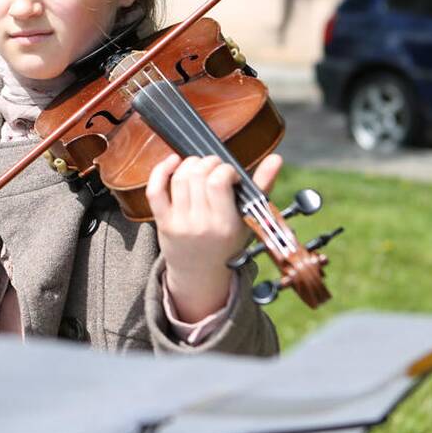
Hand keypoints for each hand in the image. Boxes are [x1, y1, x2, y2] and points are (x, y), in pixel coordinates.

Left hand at [146, 153, 281, 321]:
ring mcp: (178, 223)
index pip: (218, 182)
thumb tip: (276, 158)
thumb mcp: (248, 221)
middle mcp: (200, 224)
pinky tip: (173, 162)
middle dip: (208, 162)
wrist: (200, 274)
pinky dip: (160, 171)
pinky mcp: (162, 222)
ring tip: (200, 167)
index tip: (230, 175)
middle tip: (215, 168)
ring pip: (179, 179)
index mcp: (225, 224)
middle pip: (197, 175)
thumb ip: (262, 187)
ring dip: (190, 164)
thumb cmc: (228, 243)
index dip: (224, 169)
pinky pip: (155, 190)